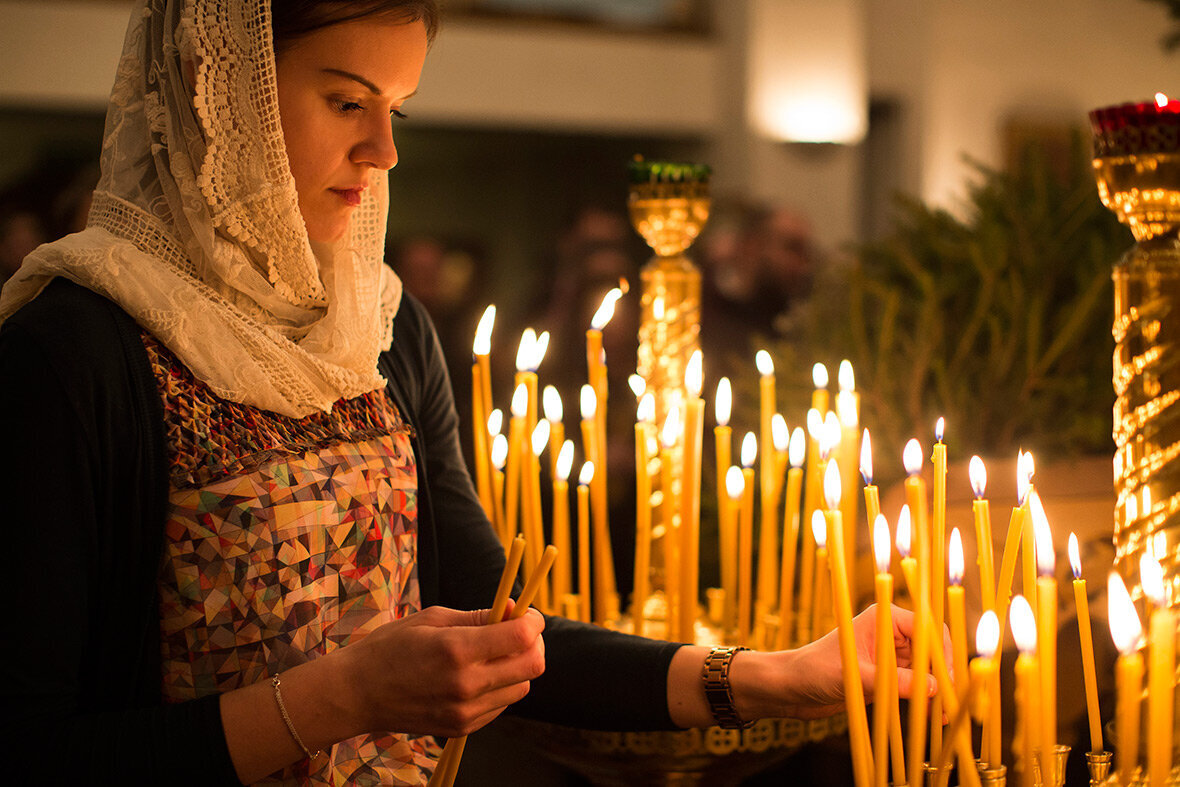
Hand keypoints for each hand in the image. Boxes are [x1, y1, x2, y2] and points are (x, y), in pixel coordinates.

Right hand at [338, 601, 545, 736]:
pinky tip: (478, 674)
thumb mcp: (432, 619)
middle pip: (532, 665)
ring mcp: (465, 711)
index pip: (521, 637)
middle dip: (534, 643)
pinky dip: (500, 687)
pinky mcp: (462, 728)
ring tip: (493, 653)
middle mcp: (466, 685)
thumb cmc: (391, 647)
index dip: (533, 621)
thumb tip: (514, 610)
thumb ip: (478, 616)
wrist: (357, 694)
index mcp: (456, 650)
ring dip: (518, 666)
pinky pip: (501, 705)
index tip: (528, 614)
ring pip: (522, 687)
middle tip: (519, 631)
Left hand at [732, 603, 948, 720]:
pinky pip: (916, 686)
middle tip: (952, 703)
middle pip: (932, 651)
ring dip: (938, 691)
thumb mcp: (855, 677)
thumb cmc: (814, 671)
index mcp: (884, 618)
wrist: (791, 688)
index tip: (947, 680)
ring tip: (945, 717)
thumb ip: (893, 682)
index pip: (927, 629)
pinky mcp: (887, 676)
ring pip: (927, 671)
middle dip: (944, 675)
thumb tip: (933, 688)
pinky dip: (926, 700)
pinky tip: (934, 718)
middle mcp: (891, 634)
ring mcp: (890, 656)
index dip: (942, 653)